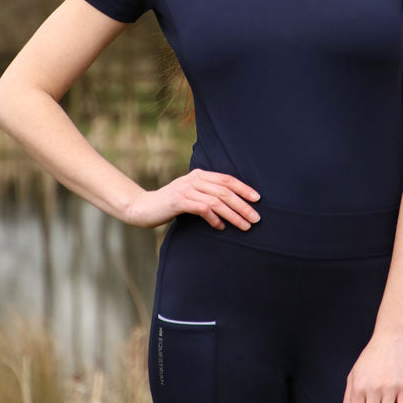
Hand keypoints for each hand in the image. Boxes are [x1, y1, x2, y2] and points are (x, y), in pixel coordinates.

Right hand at [125, 168, 260, 231]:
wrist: (144, 207)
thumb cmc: (171, 203)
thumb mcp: (191, 194)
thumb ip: (207, 193)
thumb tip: (233, 204)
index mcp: (199, 174)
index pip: (227, 179)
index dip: (244, 188)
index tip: (257, 199)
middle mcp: (194, 179)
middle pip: (225, 191)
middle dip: (243, 205)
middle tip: (256, 218)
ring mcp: (186, 189)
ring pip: (217, 201)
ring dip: (233, 215)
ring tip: (244, 226)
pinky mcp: (179, 201)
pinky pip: (203, 209)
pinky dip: (214, 219)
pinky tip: (220, 227)